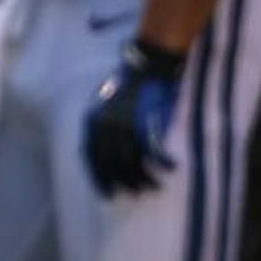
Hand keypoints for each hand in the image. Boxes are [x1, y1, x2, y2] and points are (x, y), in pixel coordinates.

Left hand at [83, 40, 185, 196]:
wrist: (148, 67)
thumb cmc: (128, 86)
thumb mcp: (103, 106)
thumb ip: (97, 128)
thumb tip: (89, 152)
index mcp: (93, 122)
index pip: (92, 158)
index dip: (99, 178)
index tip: (107, 194)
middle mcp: (106, 126)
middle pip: (113, 163)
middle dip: (124, 182)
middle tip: (133, 193)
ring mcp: (127, 124)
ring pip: (134, 161)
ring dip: (144, 177)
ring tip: (152, 186)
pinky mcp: (148, 122)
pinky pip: (155, 150)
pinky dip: (163, 162)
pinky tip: (171, 168)